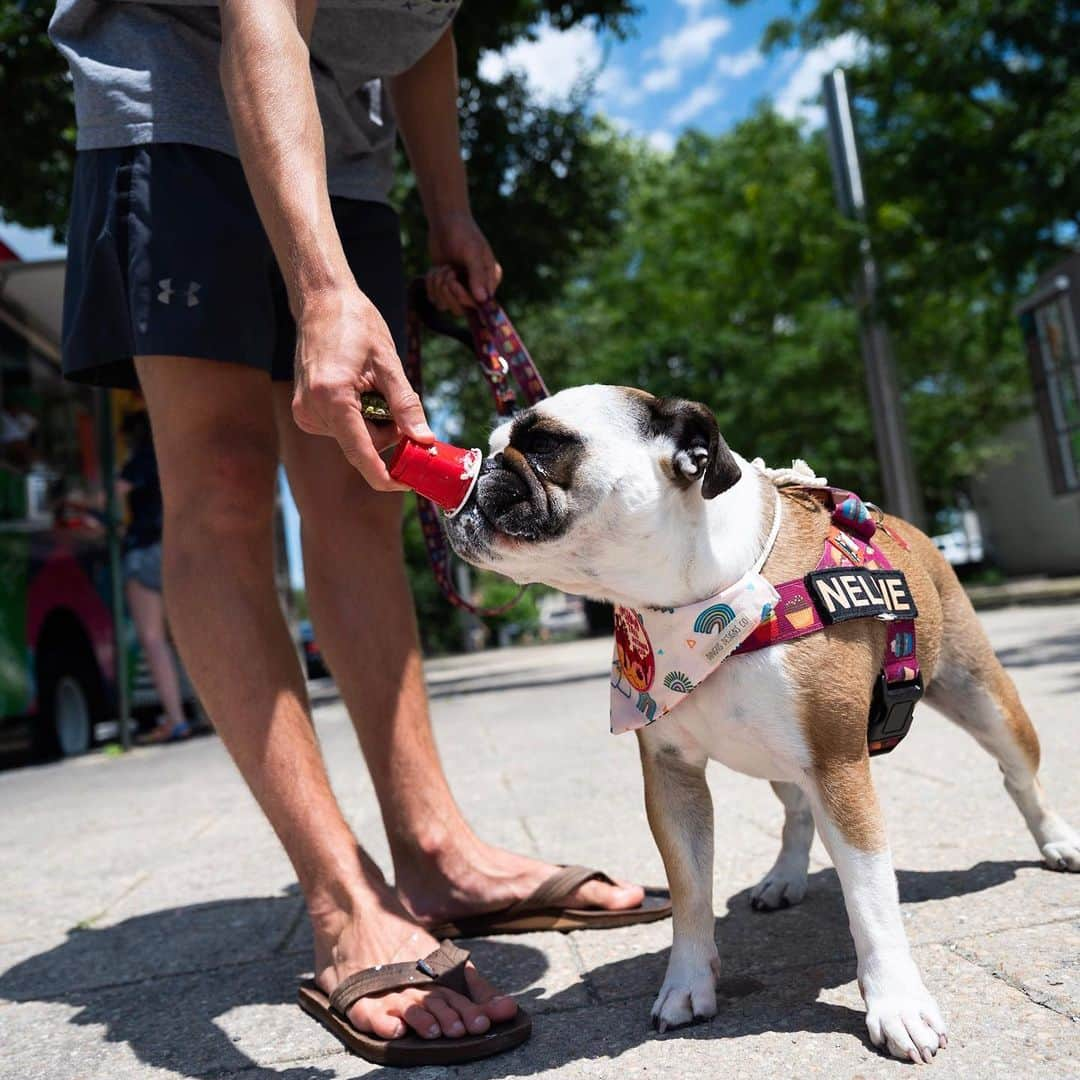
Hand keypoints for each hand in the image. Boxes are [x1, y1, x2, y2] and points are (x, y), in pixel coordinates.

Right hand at [292, 286, 433, 488]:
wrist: (322, 302)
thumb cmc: (356, 324)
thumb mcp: (389, 363)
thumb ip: (406, 405)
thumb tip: (424, 439)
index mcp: (332, 398)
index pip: (361, 453)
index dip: (386, 475)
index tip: (407, 485)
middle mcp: (312, 410)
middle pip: (364, 445)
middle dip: (387, 431)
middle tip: (393, 397)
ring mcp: (304, 413)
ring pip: (355, 438)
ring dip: (373, 421)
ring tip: (370, 384)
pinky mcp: (304, 411)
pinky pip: (343, 428)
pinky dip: (359, 417)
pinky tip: (358, 389)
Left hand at [426, 210, 502, 314]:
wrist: (446, 222)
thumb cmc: (464, 233)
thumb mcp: (473, 252)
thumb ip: (478, 275)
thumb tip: (483, 299)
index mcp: (489, 281)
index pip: (479, 304)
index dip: (464, 297)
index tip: (453, 282)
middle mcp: (476, 289)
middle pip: (460, 309)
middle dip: (448, 290)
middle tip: (448, 269)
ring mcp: (459, 290)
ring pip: (445, 305)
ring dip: (438, 285)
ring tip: (443, 266)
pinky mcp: (444, 288)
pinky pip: (434, 298)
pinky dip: (431, 284)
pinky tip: (435, 269)